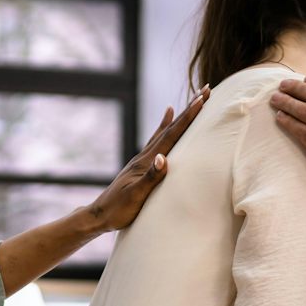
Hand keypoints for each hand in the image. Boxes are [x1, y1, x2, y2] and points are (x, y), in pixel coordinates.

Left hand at [82, 87, 210, 233]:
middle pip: (171, 127)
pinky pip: (156, 140)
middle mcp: (145, 155)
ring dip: (180, 115)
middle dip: (189, 109)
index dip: (187, 117)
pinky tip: (167, 117)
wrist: (100, 215)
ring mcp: (142, 159)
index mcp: (146, 161)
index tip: (201, 99)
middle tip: (205, 91)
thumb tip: (164, 158)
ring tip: (192, 100)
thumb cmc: (119, 210)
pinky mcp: (141, 164)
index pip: (171, 135)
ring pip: (165, 131)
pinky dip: (164, 126)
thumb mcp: (136, 197)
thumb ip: (150, 178)